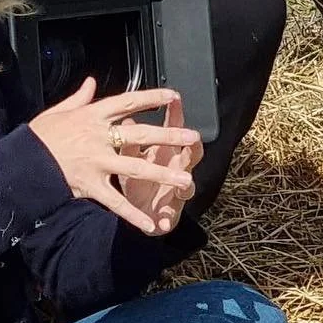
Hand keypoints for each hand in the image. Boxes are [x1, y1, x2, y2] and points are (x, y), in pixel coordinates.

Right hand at [27, 78, 199, 235]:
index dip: (152, 97)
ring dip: (163, 175)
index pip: (128, 102)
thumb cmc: (40, 136)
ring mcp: (97, 161)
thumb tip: (90, 82)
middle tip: (193, 137)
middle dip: (169, 136)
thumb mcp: (58, 111)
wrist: (21, 163)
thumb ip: (78, 97)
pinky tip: (152, 226)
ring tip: (186, 180)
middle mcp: (99, 136)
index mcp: (93, 114)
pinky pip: (116, 201)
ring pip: (136, 167)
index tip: (173, 95)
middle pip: (140, 133)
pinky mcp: (90, 185)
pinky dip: (134, 215)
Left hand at [117, 88, 202, 236]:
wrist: (137, 211)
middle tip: (194, 138)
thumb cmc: (135, 177)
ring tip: (185, 183)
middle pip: (190, 155)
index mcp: (165, 152)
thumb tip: (128, 118)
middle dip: (193, 147)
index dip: (175, 114)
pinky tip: (161, 224)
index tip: (174, 99)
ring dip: (186, 184)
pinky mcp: (169, 214)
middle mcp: (175, 169)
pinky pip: (169, 218)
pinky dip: (166, 220)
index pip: (173, 129)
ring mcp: (175, 192)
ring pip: (186, 186)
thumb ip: (129, 140)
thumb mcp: (129, 157)